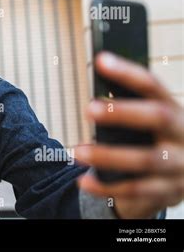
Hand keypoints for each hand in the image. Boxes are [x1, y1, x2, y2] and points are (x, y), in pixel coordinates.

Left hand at [75, 52, 183, 218]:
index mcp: (176, 112)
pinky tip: (83, 181)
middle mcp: (183, 136)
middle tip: (88, 109)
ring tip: (77, 152)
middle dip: (122, 112)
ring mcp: (180, 166)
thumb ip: (130, 107)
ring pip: (145, 160)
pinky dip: (106, 187)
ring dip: (108, 156)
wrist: (182, 177)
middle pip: (158, 118)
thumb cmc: (155, 140)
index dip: (128, 73)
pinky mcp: (169, 191)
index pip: (154, 86)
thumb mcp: (150, 122)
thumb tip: (96, 87)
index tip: (101, 60)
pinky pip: (136, 191)